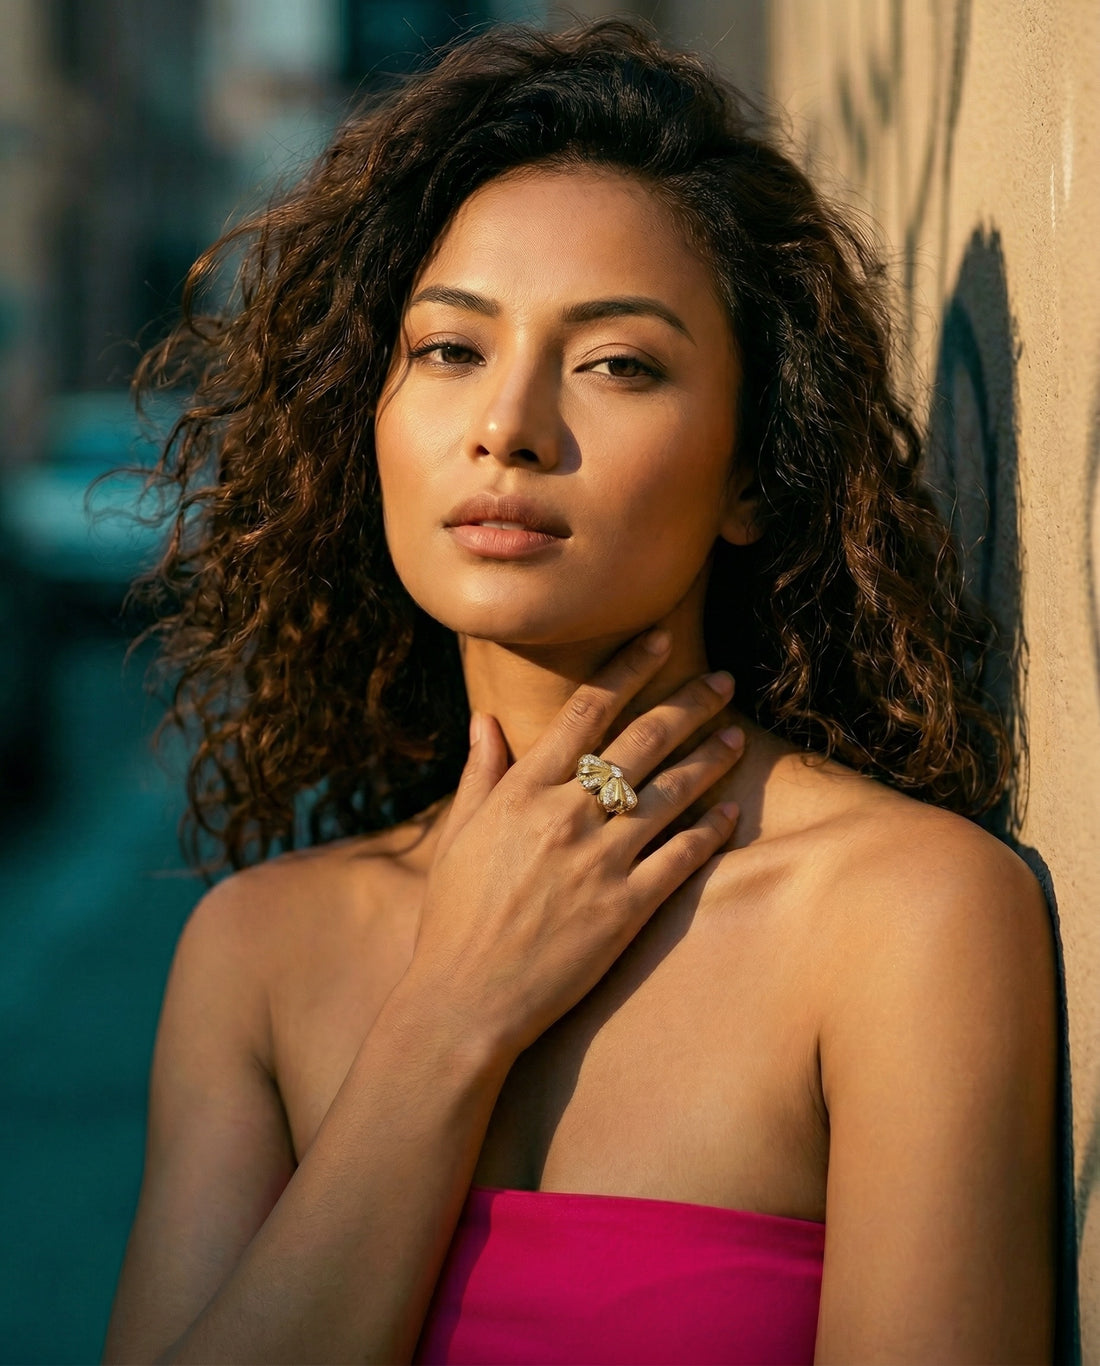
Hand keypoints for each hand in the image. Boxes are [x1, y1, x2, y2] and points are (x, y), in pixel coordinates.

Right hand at [405, 631, 743, 1060]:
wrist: (465, 999)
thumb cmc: (455, 917)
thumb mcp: (459, 836)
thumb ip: (481, 774)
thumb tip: (486, 720)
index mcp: (523, 791)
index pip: (587, 709)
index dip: (629, 669)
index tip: (661, 640)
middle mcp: (566, 815)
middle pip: (642, 739)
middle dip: (689, 702)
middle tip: (723, 680)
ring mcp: (599, 861)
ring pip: (671, 791)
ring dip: (711, 757)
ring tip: (738, 735)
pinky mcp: (625, 908)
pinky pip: (681, 856)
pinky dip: (710, 829)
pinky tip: (730, 810)